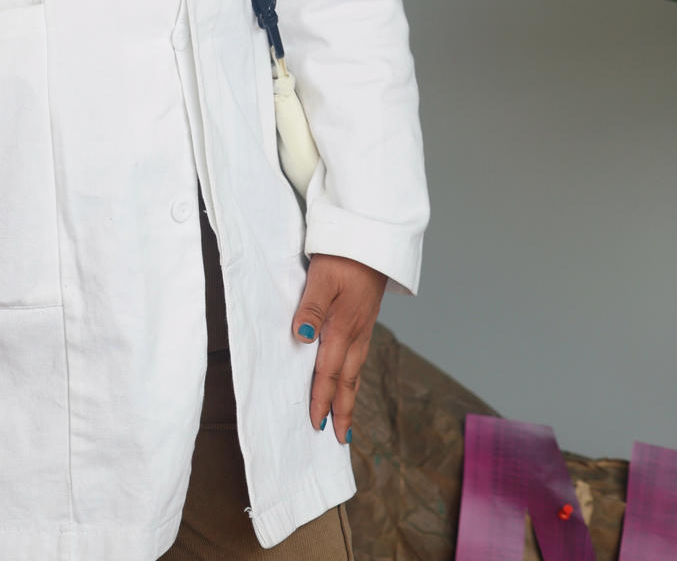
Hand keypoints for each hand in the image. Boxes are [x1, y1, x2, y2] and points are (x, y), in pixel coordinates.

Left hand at [291, 252, 385, 443]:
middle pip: (348, 379)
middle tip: (339, 438)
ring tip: (347, 418)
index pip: (328, 372)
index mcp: (343, 327)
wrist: (374, 237)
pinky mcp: (367, 317)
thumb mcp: (322, 278)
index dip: (321, 398)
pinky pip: (360, 356)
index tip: (316, 424)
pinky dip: (355, 375)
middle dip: (343, 409)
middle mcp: (357, 332)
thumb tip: (302, 337)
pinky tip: (352, 377)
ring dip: (350, 396)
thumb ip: (311, 308)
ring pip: (356, 369)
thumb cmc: (343, 255)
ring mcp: (365, 326)